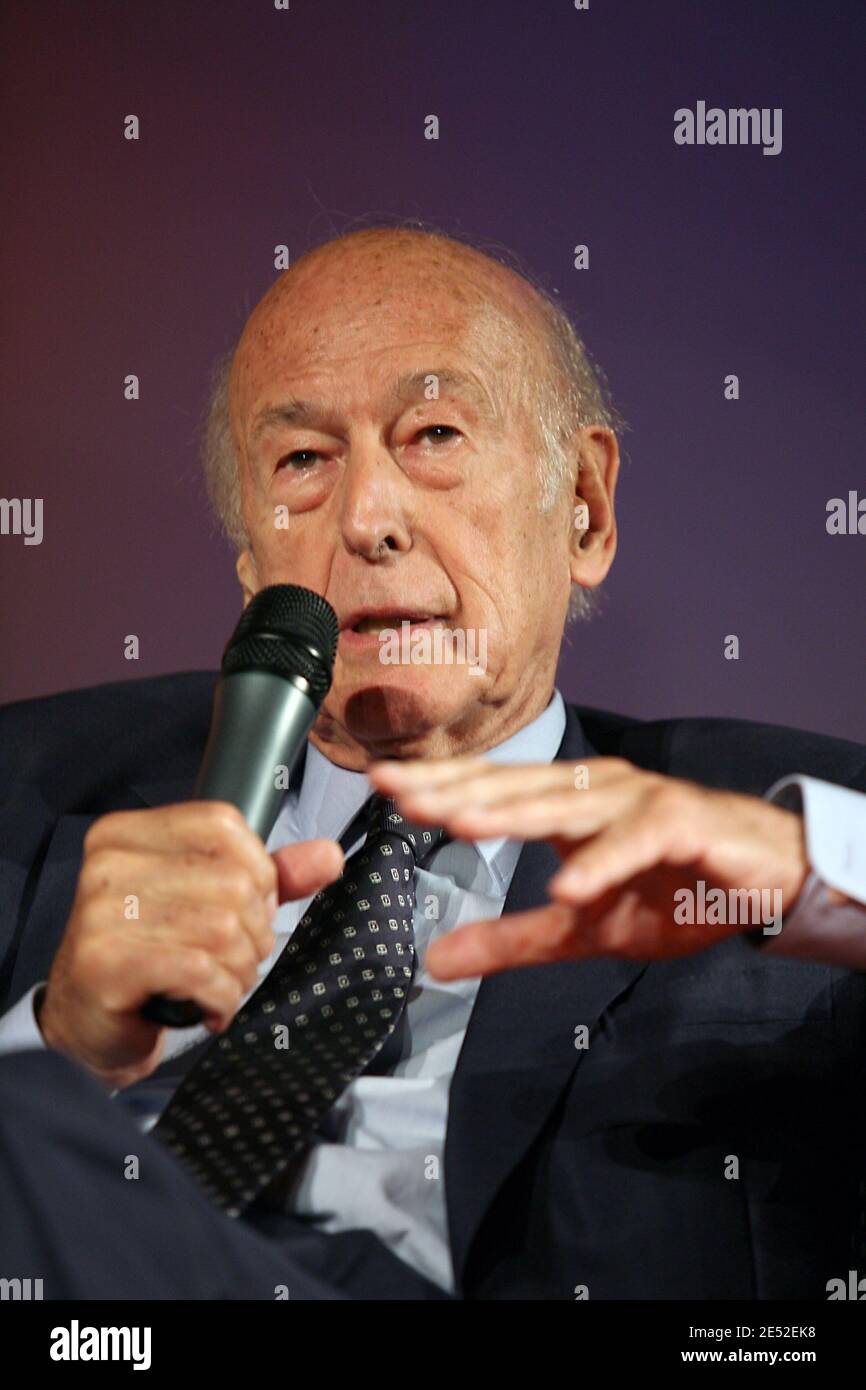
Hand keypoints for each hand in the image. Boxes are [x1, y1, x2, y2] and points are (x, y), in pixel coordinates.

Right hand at [39, 803, 343, 1088]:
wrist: (87, 1022)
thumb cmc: (146, 956)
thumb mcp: (208, 903)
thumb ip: (268, 876)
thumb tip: (329, 855)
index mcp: (128, 834)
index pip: (224, 825)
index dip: (259, 870)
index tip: (251, 907)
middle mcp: (110, 864)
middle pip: (232, 882)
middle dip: (254, 932)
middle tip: (236, 959)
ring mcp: (101, 913)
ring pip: (222, 929)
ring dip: (239, 970)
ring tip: (222, 984)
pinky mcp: (105, 963)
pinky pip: (201, 970)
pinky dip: (222, 996)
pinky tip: (210, 1006)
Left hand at [367, 756, 807, 979]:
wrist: (764, 879)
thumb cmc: (673, 891)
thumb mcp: (581, 927)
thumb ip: (511, 940)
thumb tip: (434, 963)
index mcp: (567, 802)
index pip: (491, 789)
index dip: (438, 785)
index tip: (381, 786)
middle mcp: (596, 789)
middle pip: (516, 786)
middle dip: (455, 789)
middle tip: (397, 793)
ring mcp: (638, 801)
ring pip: (565, 805)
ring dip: (513, 814)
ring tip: (459, 822)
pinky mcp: (682, 824)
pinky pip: (635, 843)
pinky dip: (602, 862)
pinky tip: (566, 885)